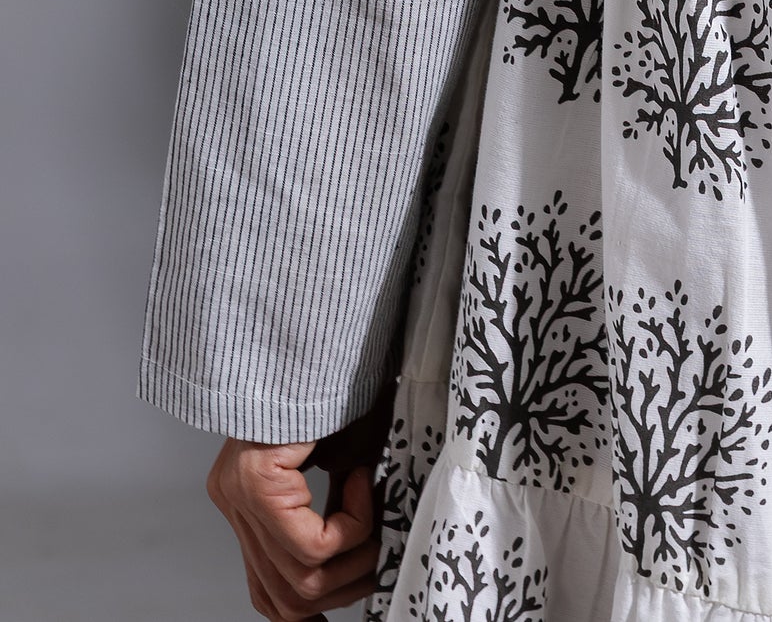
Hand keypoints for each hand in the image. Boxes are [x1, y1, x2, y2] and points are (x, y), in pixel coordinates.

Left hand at [208, 390, 390, 619]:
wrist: (331, 333)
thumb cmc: (346, 387)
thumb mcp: (343, 465)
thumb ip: (336, 513)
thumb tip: (362, 570)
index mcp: (247, 502)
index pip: (270, 594)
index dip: (316, 612)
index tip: (362, 587)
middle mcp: (233, 502)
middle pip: (286, 599)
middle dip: (348, 586)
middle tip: (383, 547)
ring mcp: (239, 494)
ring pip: (300, 581)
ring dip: (356, 556)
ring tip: (377, 510)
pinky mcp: (256, 483)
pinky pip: (310, 545)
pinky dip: (352, 524)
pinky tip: (361, 479)